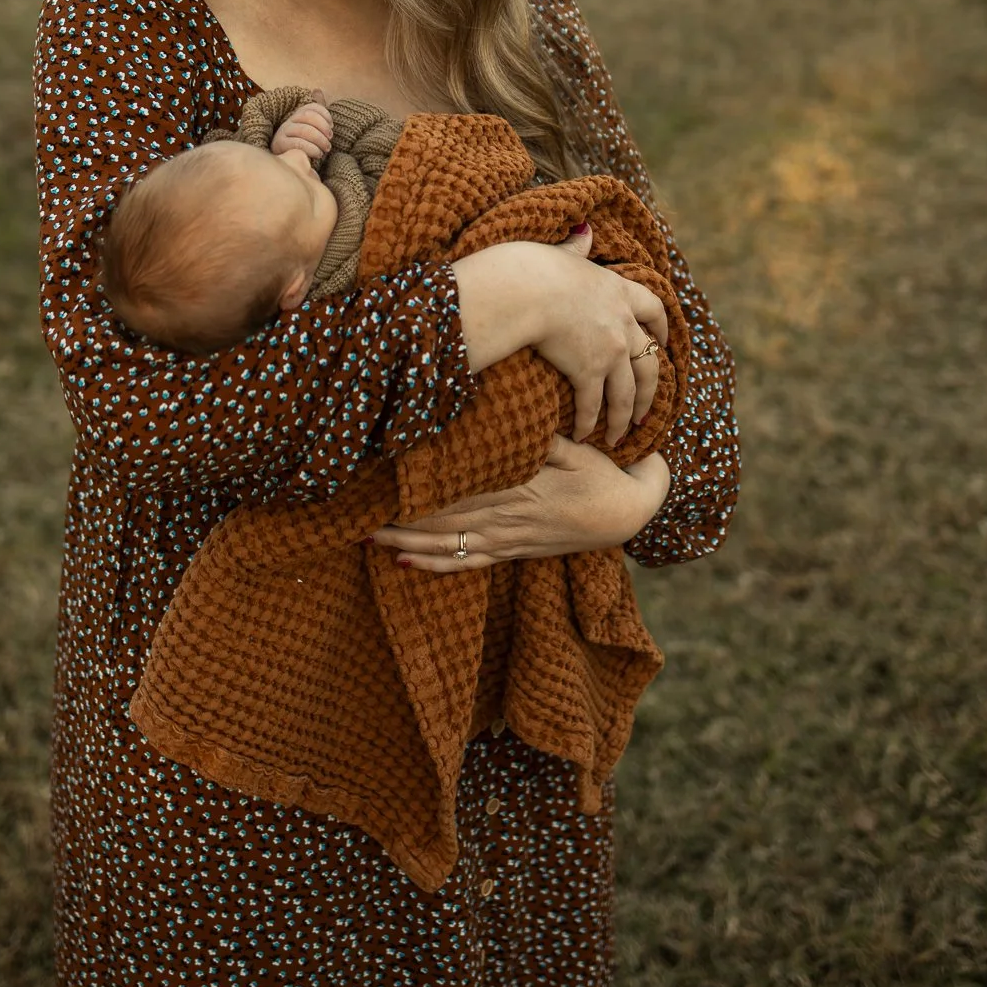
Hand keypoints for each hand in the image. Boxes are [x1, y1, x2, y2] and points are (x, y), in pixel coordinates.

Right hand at [271, 97, 333, 163]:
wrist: (289, 165)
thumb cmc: (303, 146)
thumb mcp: (312, 129)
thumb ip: (316, 111)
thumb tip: (317, 90)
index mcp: (298, 115)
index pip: (312, 107)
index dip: (324, 114)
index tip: (332, 126)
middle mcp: (289, 121)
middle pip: (308, 116)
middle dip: (323, 127)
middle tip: (330, 139)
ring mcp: (283, 132)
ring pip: (304, 130)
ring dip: (319, 139)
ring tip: (326, 149)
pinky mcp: (279, 144)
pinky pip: (297, 143)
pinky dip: (311, 148)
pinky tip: (317, 154)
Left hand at [372, 439, 670, 571]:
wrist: (631, 514)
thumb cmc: (601, 473)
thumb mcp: (574, 447)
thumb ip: (539, 437)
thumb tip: (506, 422)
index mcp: (520, 489)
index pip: (461, 489)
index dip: (422, 487)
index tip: (386, 479)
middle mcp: (508, 518)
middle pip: (443, 519)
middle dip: (399, 516)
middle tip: (356, 512)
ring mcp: (508, 540)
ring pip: (447, 544)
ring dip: (406, 542)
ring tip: (366, 537)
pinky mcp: (513, 552)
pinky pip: (467, 563)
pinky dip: (435, 564)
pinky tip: (404, 562)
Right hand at [537, 238, 668, 444]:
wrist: (526, 289)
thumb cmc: (535, 267)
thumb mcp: (564, 252)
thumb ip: (577, 247)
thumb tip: (584, 232)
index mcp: (619, 291)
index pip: (654, 308)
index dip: (661, 327)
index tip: (664, 342)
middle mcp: (623, 323)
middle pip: (649, 364)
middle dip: (650, 392)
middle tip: (647, 412)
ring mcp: (610, 350)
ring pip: (627, 393)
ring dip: (624, 418)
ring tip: (619, 437)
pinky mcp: (589, 372)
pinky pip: (594, 406)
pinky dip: (590, 423)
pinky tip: (584, 436)